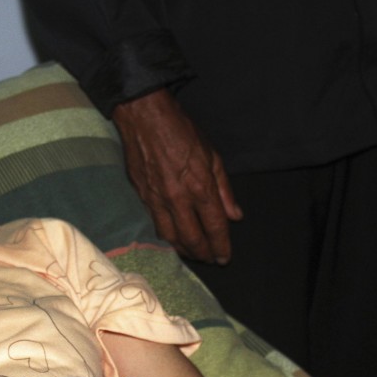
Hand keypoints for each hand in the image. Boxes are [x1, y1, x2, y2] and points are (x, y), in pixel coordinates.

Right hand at [112, 89, 241, 263]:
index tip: (225, 257)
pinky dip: (167, 238)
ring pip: (171, 238)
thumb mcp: (212, 155)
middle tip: (211, 260)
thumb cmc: (181, 131)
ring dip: (184, 251)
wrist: (144, 117)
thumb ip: (224, 190)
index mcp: (200, 186)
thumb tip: (235, 215)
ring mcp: (157, 200)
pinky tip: (174, 240)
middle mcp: (178, 198)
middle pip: (192, 239)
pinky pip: (156, 226)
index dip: (221, 246)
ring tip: (194, 254)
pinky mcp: (141, 197)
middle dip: (204, 254)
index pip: (214, 227)